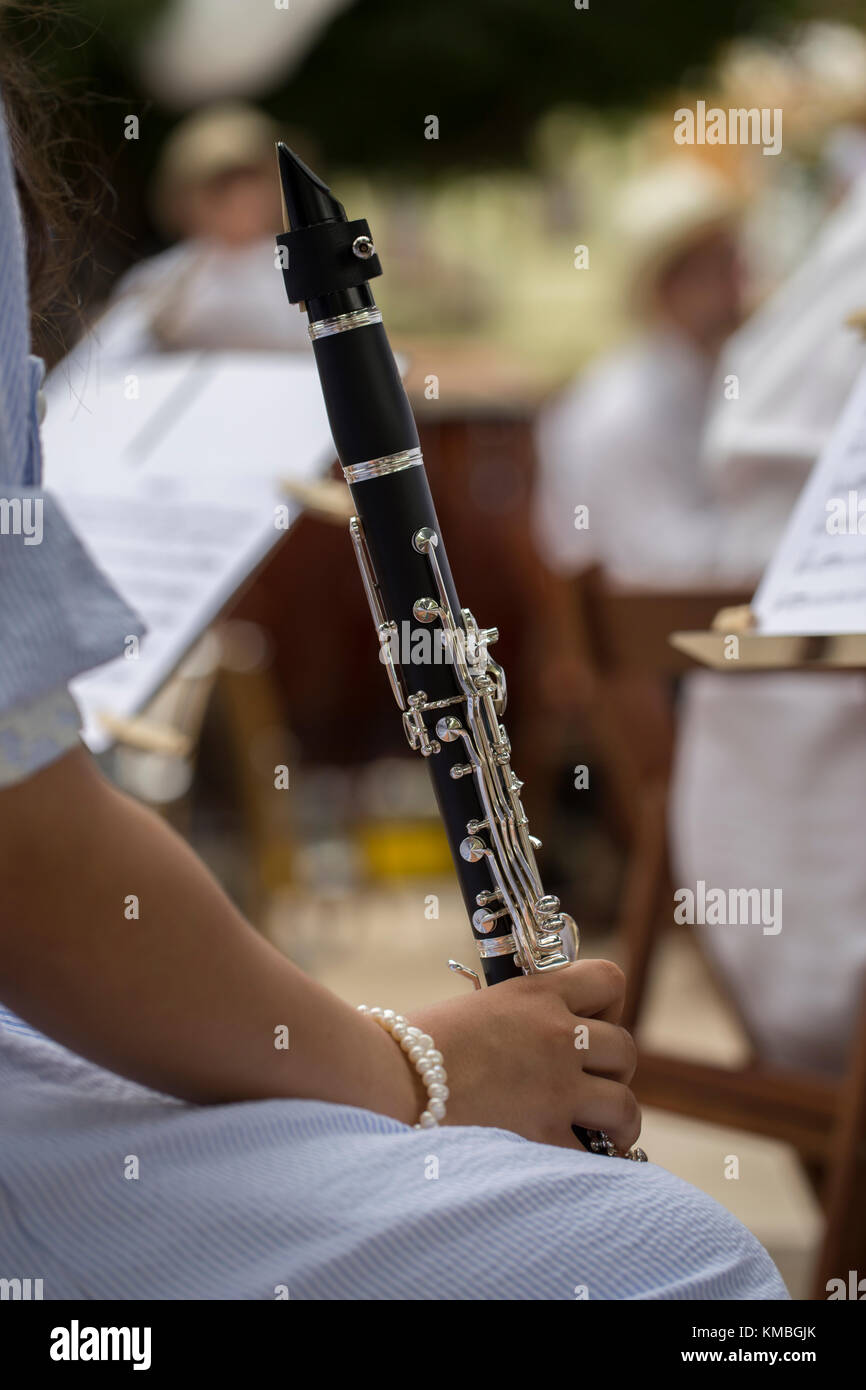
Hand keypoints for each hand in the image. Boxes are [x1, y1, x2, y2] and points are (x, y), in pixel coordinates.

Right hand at [409, 960, 639, 1151]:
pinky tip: (587, 1161)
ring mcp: (556, 1085)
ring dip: (617, 1120)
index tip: (589, 1024)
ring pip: (624, 1104)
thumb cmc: (414, 1043)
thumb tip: (530, 1042)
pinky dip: (598, 1161)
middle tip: (587, 1083)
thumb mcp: (475, 1007)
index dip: (606, 1005)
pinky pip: (598, 1154)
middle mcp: (558, 1034)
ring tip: (605, 1131)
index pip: (610, 980)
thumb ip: (516, 1018)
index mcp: (538, 994)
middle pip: (625, 1049)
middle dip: (613, 1068)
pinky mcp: (546, 1133)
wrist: (389, 1076)